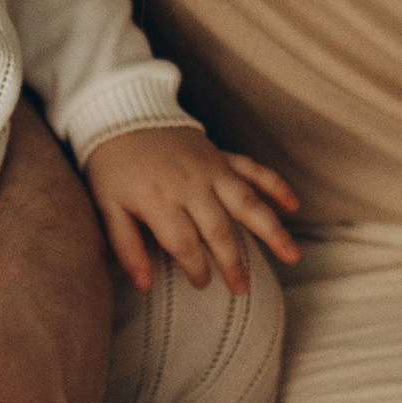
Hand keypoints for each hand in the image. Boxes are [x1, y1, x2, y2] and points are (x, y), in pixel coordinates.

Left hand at [86, 122, 299, 297]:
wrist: (123, 113)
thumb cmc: (113, 166)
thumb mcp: (108, 207)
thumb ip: (126, 247)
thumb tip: (145, 285)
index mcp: (160, 200)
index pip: (185, 245)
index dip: (196, 269)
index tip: (203, 284)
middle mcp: (191, 185)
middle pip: (219, 231)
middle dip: (233, 263)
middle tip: (242, 288)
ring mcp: (210, 169)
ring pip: (247, 203)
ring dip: (272, 231)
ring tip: (292, 256)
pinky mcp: (220, 155)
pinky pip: (253, 170)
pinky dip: (275, 185)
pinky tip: (293, 205)